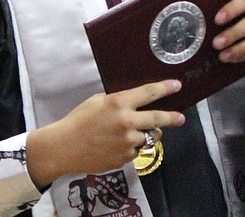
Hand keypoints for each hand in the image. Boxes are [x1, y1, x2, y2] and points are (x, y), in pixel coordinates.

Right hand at [27, 79, 184, 186]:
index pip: (149, 93)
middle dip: (172, 117)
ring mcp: (128, 142)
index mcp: (119, 103)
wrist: (64, 147)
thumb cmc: (78, 120)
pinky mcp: (125, 158)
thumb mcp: (98, 101)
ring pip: (150, 137)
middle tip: (180, 118)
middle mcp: (127, 122)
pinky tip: (120, 145)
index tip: (177, 86)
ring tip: (141, 132)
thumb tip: (134, 102)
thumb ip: (118, 101)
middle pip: (158, 119)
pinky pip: (136, 150)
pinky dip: (133, 147)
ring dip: (149, 133)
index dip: (166, 88)